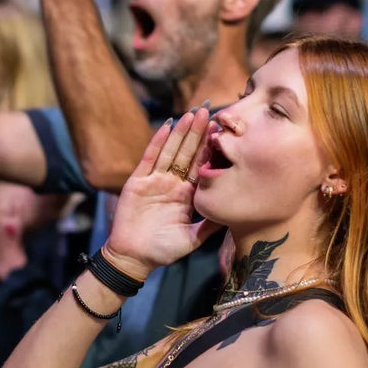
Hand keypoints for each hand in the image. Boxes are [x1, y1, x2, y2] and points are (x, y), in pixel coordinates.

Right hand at [104, 109, 220, 279]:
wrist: (134, 257)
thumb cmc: (163, 250)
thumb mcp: (192, 239)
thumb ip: (210, 225)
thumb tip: (233, 214)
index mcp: (186, 194)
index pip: (200, 166)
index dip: (210, 148)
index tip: (221, 130)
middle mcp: (172, 183)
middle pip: (187, 152)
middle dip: (197, 132)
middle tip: (208, 110)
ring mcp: (155, 180)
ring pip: (170, 150)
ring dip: (181, 132)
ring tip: (191, 113)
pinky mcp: (138, 181)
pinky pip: (150, 157)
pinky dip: (158, 141)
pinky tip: (167, 126)